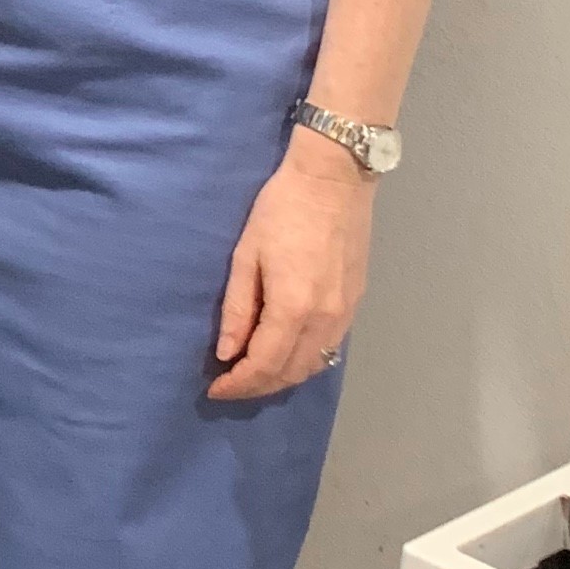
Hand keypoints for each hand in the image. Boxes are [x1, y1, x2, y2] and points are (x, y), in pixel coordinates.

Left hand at [208, 129, 373, 401]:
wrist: (334, 179)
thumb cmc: (281, 210)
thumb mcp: (246, 256)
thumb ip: (237, 309)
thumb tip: (227, 352)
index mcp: (294, 308)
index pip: (264, 365)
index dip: (239, 384)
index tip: (214, 389)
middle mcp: (325, 320)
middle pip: (291, 373)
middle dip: (258, 387)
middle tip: (229, 386)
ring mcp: (346, 314)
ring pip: (313, 366)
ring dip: (282, 378)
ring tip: (252, 375)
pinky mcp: (355, 304)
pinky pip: (329, 349)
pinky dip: (304, 362)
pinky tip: (284, 355)